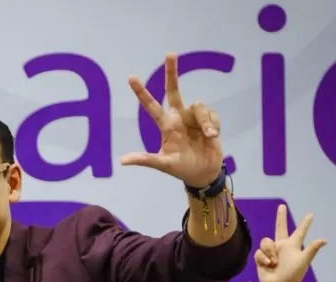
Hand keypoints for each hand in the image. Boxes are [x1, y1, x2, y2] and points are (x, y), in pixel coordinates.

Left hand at [121, 53, 222, 187]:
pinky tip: (212, 137)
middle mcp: (178, 116)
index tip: (130, 77)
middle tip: (169, 54)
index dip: (141, 91)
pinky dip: (213, 125)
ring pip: (199, 105)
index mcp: (165, 124)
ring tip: (208, 136)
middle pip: (173, 89)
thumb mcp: (162, 164)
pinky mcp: (210, 119)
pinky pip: (212, 115)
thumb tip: (122, 161)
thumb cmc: (180, 168)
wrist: (203, 173)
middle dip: (171, 72)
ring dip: (205, 121)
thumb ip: (145, 160)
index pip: (150, 105)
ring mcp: (194, 117)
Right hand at [254, 205, 325, 281]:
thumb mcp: (303, 261)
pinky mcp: (261, 257)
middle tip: (281, 206)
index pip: (300, 231)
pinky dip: (263, 258)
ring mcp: (271, 252)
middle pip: (280, 227)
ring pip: (265, 241)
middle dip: (280, 217)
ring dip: (269, 252)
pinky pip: (259, 252)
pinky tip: (268, 265)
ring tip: (274, 263)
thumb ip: (311, 249)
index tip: (311, 215)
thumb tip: (324, 240)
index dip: (305, 223)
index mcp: (293, 246)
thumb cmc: (292, 275)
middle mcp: (282, 246)